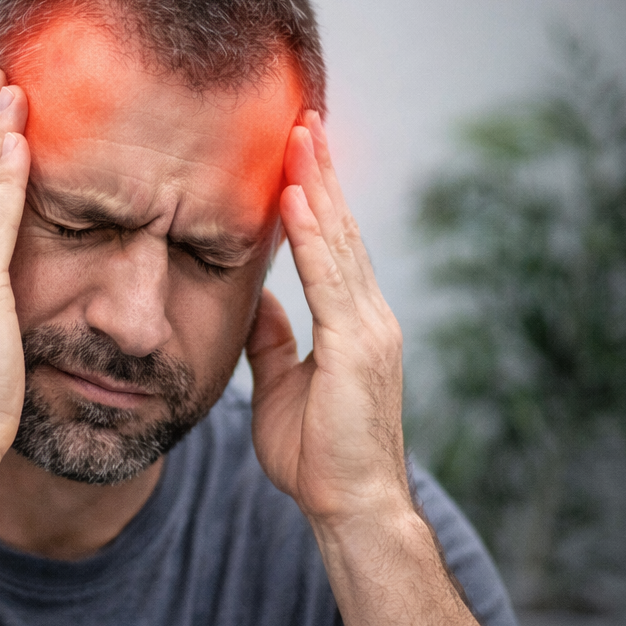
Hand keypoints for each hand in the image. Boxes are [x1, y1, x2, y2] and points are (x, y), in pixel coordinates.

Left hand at [245, 111, 411, 533]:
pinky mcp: (358, 345)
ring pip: (338, 241)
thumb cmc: (318, 457)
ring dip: (316, 184)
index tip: (295, 152)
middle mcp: (368, 315)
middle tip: (302, 118)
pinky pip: (329, 277)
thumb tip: (256, 302)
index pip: (330, 246)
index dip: (314, 197)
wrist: (352, 507)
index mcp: (352, 324)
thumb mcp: (281, 387)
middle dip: (319, 172)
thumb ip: (273, 342)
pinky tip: (294, 195)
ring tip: (299, 133)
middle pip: (339, 230)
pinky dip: (311, 233)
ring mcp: (368, 327)